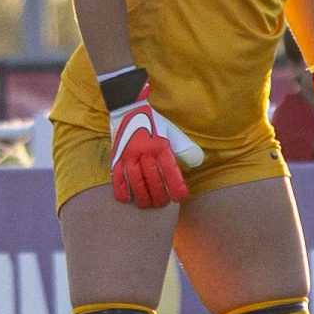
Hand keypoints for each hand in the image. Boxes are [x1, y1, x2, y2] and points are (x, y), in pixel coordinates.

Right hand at [108, 87, 201, 208]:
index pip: (170, 172)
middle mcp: (145, 152)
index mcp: (161, 146)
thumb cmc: (155, 124)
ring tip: (149, 205)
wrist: (129, 108)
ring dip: (143, 197)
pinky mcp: (116, 158)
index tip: (180, 198)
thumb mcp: (173, 133)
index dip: (176, 187)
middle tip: (164, 203)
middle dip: (160, 196)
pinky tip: (128, 199)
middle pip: (153, 180)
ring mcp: (129, 156)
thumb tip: (197, 162)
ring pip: (136, 182)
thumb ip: (185, 148)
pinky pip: (118, 178)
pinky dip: (122, 191)